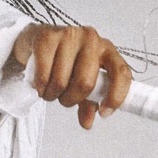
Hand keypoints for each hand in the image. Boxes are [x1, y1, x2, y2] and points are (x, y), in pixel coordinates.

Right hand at [12, 24, 131, 129]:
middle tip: (63, 99)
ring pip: (61, 81)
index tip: (104, 113)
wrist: (35, 40)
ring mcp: (69, 35)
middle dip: (71, 99)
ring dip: (52, 94)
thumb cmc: (62, 60)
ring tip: (48, 90)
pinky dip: (40, 86)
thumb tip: (88, 122)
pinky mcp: (47, 37)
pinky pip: (44, 73)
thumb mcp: (79, 80)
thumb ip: (87, 101)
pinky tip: (39, 84)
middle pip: (86, 82)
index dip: (116, 96)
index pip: (121, 72)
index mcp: (107, 50)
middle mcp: (91, 39)